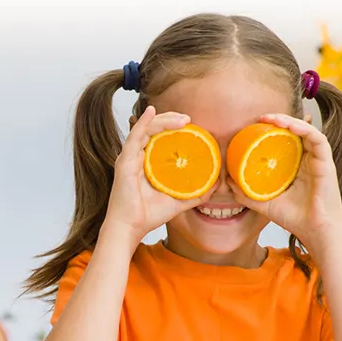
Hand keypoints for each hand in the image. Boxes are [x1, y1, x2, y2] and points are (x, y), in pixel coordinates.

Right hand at [104, 106, 206, 243]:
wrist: (131, 228)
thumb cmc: (148, 215)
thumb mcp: (179, 202)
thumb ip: (196, 193)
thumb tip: (217, 184)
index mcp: (148, 164)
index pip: (160, 138)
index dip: (174, 128)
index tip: (191, 125)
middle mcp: (138, 157)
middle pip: (154, 130)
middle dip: (171, 120)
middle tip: (189, 119)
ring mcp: (130, 158)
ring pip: (146, 129)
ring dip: (164, 120)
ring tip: (182, 119)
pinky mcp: (125, 161)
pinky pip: (134, 136)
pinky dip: (142, 123)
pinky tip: (151, 112)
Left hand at [231, 113, 341, 247]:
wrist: (314, 231)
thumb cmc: (294, 218)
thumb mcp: (263, 203)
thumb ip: (245, 192)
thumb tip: (225, 180)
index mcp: (295, 165)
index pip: (284, 140)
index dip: (271, 129)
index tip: (253, 125)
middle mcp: (307, 159)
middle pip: (295, 131)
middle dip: (278, 120)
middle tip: (260, 117)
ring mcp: (318, 160)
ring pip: (306, 130)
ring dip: (289, 120)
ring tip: (271, 118)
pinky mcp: (327, 162)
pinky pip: (318, 139)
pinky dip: (304, 128)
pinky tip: (289, 126)